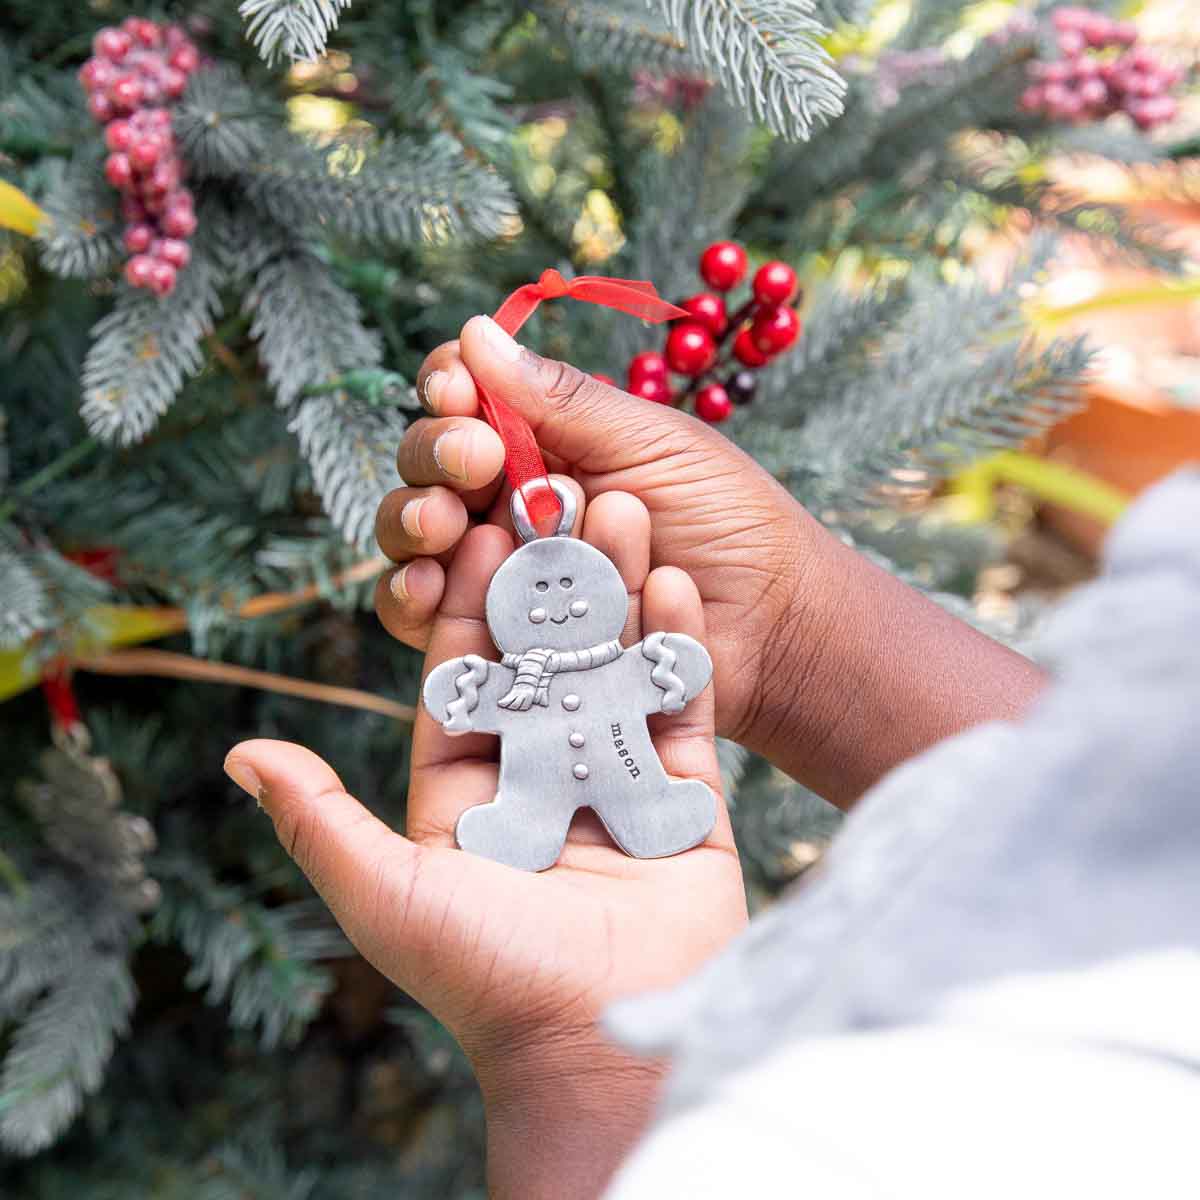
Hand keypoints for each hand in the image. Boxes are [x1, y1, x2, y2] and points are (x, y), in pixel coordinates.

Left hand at [224, 490, 746, 1199]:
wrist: (604, 1039)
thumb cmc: (486, 974)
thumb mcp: (387, 891)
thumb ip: (316, 819)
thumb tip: (238, 755)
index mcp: (468, 789)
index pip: (460, 675)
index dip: (462, 602)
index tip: (471, 529)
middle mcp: (540, 774)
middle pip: (544, 654)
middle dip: (549, 575)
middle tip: (555, 494)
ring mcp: (614, 778)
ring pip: (614, 664)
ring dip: (618, 588)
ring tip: (623, 512)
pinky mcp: (682, 795)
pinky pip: (677, 707)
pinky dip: (676, 646)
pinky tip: (675, 579)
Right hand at [373, 316, 1045, 806]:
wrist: (770, 626)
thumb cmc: (729, 521)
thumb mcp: (654, 443)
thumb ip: (564, 399)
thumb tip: (477, 331)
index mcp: (546, 437)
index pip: (467, 397)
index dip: (450, 387)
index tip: (459, 388)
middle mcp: (510, 496)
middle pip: (429, 463)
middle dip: (435, 453)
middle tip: (473, 459)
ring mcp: (501, 567)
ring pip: (417, 536)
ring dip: (412, 519)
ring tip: (442, 521)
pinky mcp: (499, 637)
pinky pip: (429, 618)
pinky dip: (412, 596)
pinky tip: (428, 585)